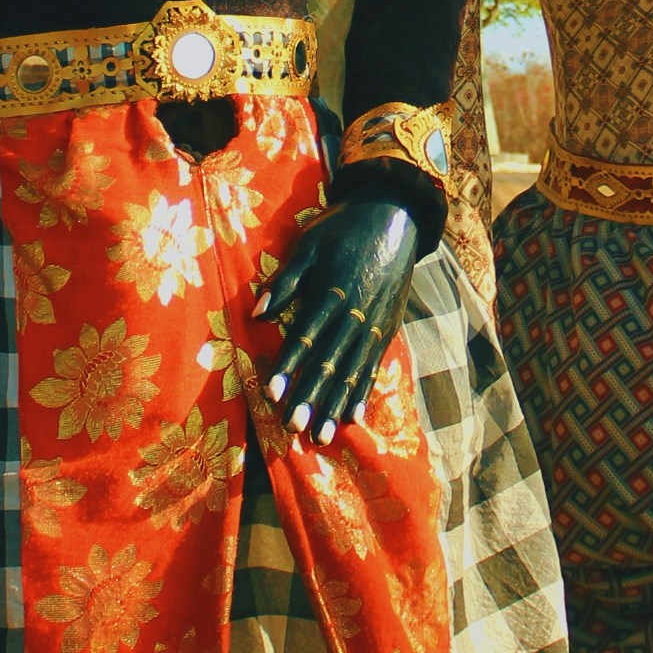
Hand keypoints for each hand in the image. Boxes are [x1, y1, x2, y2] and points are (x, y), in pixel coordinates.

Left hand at [262, 196, 420, 444]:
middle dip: (310, 397)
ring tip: (323, 435)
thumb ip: (287, 280)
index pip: (306, 336)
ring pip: (352, 372)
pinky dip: (363, 393)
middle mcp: (356, 314)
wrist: (396, 216)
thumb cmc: (343, 228)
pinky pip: (374, 366)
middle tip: (294, 427)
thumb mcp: (310, 244)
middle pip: (329, 362)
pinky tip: (354, 417)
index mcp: (333, 291)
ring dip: (335, 405)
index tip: (272, 394)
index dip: (288, 366)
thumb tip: (257, 312)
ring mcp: (375, 324)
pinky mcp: (388, 328)